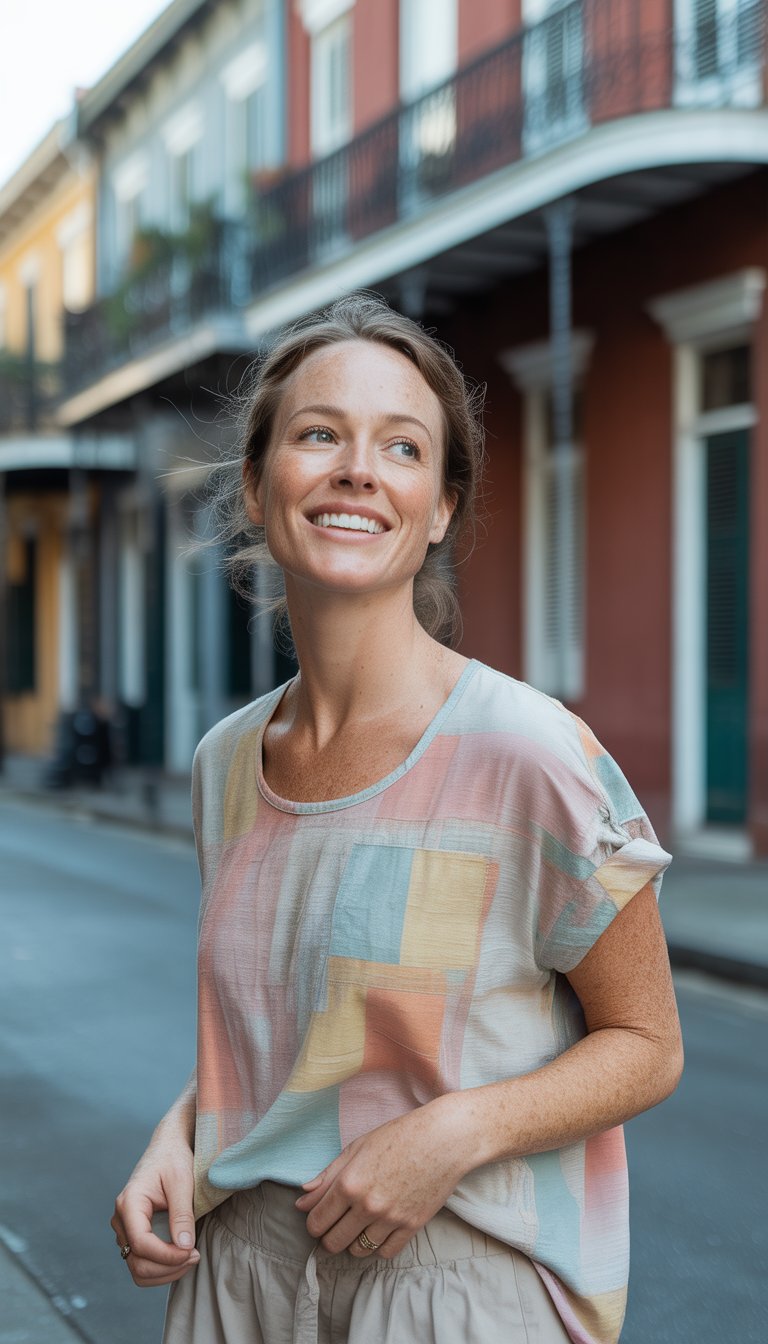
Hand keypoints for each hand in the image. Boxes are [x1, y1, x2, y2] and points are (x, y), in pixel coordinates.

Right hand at [111, 1134, 199, 1286]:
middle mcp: (121, 1220)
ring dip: (165, 1273)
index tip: (192, 1252)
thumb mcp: (182, 1182)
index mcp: (129, 1203)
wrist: (167, 1149)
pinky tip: (182, 1256)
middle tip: (196, 1255)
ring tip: (191, 1257)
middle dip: (168, 1267)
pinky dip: (162, 1268)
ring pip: (138, 1269)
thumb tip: (184, 1247)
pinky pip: (142, 1263)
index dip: (167, 1255)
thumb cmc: (174, 1160)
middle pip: (137, 1262)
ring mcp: (125, 1230)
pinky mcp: (134, 1235)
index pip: (141, 1243)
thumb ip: (182, 1214)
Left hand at [294, 1097, 472, 1259]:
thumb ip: (328, 1176)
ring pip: (358, 1251)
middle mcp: (367, 1205)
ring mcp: (391, 1218)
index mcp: (349, 1183)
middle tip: (337, 1224)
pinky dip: (378, 1246)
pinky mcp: (412, 1227)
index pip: (316, 1222)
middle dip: (329, 1236)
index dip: (313, 1223)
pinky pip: (385, 1253)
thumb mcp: (357, 1148)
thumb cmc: (399, 1136)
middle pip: (333, 1243)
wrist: (443, 1139)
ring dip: (353, 1242)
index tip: (320, 1217)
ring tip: (360, 1225)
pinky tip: (379, 1230)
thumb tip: (302, 1200)